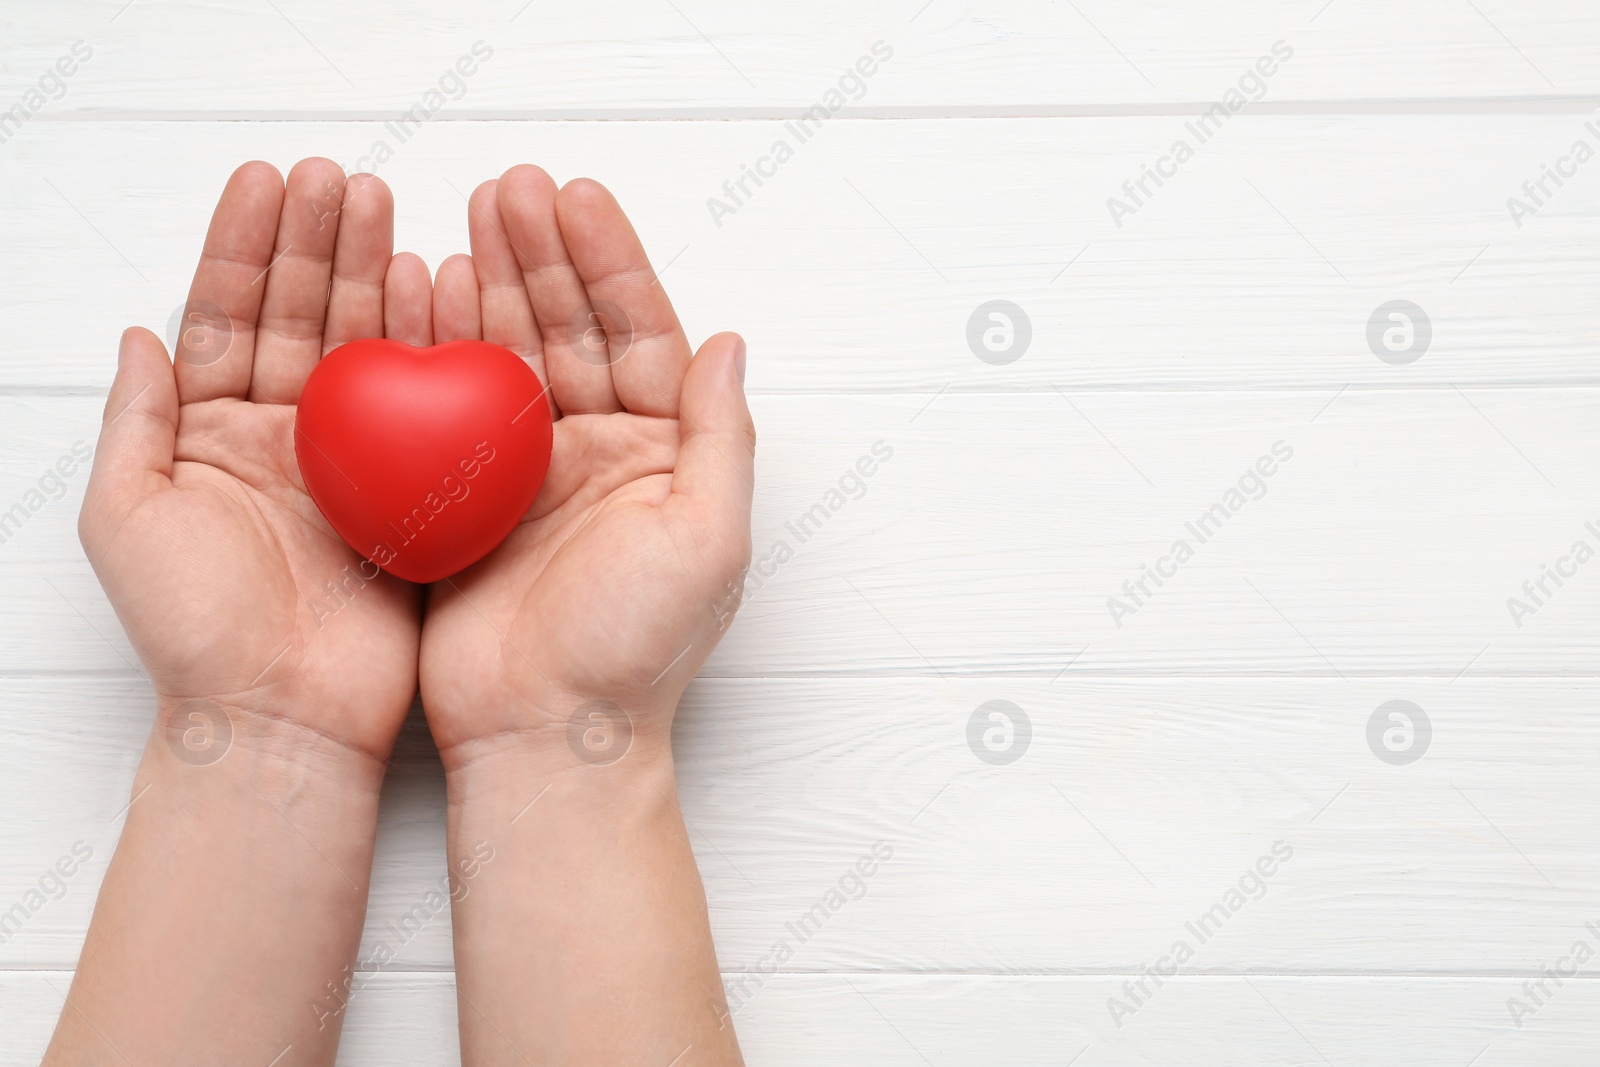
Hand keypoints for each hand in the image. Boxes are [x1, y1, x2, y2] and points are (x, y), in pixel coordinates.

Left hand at [81, 158, 438, 761]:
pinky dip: (429, 348)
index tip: (267, 181)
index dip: (244, 247)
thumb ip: (134, 424)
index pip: (227, 317)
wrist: (282, 717)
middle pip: (299, 317)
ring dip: (371, 276)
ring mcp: (351, 461)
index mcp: (213, 435)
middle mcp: (284, 436)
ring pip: (362, 349)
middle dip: (316, 241)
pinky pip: (423, 408)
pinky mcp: (410, 493)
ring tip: (384, 210)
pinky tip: (437, 291)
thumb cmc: (195, 631)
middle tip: (339, 178)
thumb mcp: (128, 520)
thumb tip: (136, 334)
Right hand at [419, 166, 753, 768]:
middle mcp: (599, 453)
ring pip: (506, 358)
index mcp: (663, 454)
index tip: (575, 197)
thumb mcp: (707, 540)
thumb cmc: (635, 650)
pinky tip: (413, 299)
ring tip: (457, 220)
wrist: (547, 738)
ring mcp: (529, 475)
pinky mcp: (467, 504)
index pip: (641, 334)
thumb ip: (721, 438)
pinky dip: (431, 354)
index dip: (609, 263)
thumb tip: (730, 341)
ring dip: (485, 288)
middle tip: (505, 188)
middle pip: (570, 331)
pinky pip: (448, 411)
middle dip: (540, 257)